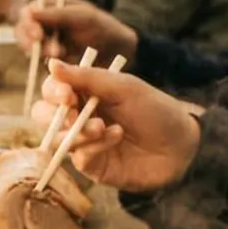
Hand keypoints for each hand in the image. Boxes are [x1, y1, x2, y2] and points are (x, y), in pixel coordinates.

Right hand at [16, 0, 137, 68]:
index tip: (38, 35)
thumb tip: (28, 11)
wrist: (120, 50)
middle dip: (32, 42)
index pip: (27, 13)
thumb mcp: (83, 16)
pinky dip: (49, 65)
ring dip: (42, 54)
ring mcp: (46, 44)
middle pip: (23, 33)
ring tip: (60, 55)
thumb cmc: (103, 26)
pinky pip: (41, 64)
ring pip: (30, 50)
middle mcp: (44, 25)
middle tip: (50, 50)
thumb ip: (57, 14)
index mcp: (49, 7)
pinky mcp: (51, 62)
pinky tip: (61, 65)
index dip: (28, 24)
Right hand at [41, 58, 198, 191]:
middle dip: (54, 114)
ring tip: (101, 126)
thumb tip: (50, 63)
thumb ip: (87, 76)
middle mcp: (80, 117)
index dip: (53, 91)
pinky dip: (95, 145)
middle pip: (44, 115)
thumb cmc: (156, 110)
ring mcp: (85, 143)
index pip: (53, 89)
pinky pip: (79, 156)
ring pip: (57, 138)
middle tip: (72, 113)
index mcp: (86, 94)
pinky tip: (116, 137)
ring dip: (77, 131)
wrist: (183, 145)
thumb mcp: (123, 87)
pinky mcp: (93, 166)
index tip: (66, 93)